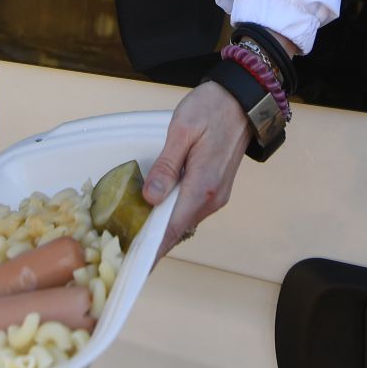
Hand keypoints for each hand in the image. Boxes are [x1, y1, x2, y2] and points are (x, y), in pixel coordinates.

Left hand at [143, 80, 251, 263]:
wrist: (243, 100)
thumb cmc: (211, 109)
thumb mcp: (181, 131)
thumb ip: (166, 166)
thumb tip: (151, 198)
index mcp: (202, 186)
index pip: (172, 228)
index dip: (151, 249)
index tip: (133, 267)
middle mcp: (212, 198)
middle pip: (177, 230)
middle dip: (152, 244)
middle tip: (123, 254)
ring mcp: (216, 195)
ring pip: (184, 221)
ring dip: (161, 232)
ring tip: (133, 239)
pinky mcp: (215, 188)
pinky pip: (190, 210)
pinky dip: (172, 218)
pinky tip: (155, 217)